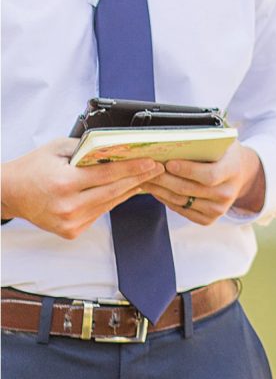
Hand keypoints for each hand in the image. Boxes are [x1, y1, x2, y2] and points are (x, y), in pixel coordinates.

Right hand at [0, 138, 162, 237]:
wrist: (10, 193)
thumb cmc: (33, 168)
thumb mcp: (58, 149)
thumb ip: (86, 148)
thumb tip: (115, 147)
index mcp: (64, 184)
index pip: (108, 175)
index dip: (132, 168)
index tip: (151, 162)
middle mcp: (68, 206)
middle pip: (113, 192)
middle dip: (139, 178)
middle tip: (157, 168)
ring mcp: (70, 222)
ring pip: (109, 204)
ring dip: (130, 190)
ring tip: (146, 177)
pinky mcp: (71, 231)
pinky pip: (99, 213)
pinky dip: (113, 201)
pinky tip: (125, 190)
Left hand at [151, 142, 263, 225]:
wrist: (239, 173)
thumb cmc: (224, 153)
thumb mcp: (221, 142)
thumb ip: (205, 140)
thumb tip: (175, 139)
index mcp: (232, 170)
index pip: (209, 175)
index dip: (187, 170)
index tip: (168, 163)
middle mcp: (227, 193)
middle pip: (189, 189)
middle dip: (164, 179)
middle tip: (147, 169)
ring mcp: (218, 209)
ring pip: (181, 201)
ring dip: (160, 190)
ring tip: (146, 179)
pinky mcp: (208, 219)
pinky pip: (181, 211)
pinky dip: (165, 200)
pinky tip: (156, 190)